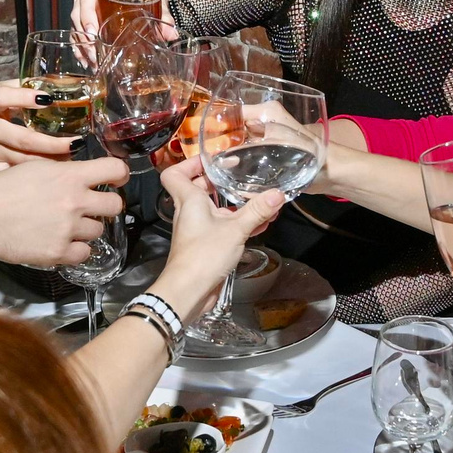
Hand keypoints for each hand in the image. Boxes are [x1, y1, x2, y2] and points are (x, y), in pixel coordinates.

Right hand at [0, 80, 77, 164]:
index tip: (47, 99)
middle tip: (76, 142)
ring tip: (73, 155)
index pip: (2, 99)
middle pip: (21, 138)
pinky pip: (20, 168)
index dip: (24, 98)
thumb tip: (59, 85)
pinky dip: (41, 167)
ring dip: (50, 159)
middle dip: (51, 143)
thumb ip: (25, 87)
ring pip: (22, 159)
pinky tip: (59, 165)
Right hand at [0, 155, 128, 266]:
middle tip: (91, 208)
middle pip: (115, 205)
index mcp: (68, 175)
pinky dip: (76, 250)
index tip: (117, 179)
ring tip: (67, 227)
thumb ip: (54, 169)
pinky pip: (84, 253)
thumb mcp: (29, 167)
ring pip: (98, 231)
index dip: (120, 174)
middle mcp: (75, 201)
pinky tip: (62, 244)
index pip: (114, 169)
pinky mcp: (59, 252)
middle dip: (106, 205)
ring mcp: (68, 229)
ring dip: (86, 229)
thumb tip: (60, 170)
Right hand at [71, 0, 176, 62]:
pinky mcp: (83, 16)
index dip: (87, 14)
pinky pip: (75, 31)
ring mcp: (84, 3)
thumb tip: (171, 34)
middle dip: (84, 35)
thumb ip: (163, 16)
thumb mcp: (156, 0)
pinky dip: (79, 47)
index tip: (93, 32)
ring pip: (75, 23)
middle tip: (94, 53)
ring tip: (93, 62)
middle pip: (78, 11)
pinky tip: (86, 61)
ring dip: (82, 44)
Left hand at [152, 155, 281, 312]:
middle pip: (199, 188)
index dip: (190, 163)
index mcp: (189, 200)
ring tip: (260, 201)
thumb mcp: (235, 229)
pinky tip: (260, 225)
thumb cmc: (203, 255)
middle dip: (220, 182)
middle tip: (241, 176)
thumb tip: (278, 194)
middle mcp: (190, 212)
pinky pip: (222, 227)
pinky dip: (239, 223)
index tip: (213, 161)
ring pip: (214, 209)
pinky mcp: (206, 246)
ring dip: (235, 205)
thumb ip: (256, 211)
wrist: (188, 292)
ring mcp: (198, 230)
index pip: (175, 174)